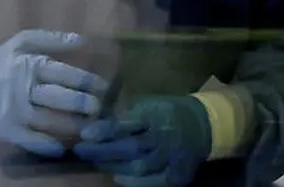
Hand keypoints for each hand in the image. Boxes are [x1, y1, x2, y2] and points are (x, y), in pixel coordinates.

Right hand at [0, 30, 107, 156]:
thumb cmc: (2, 63)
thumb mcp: (20, 43)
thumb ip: (50, 39)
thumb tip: (81, 39)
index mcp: (29, 65)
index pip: (61, 72)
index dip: (84, 80)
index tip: (103, 87)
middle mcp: (23, 89)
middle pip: (57, 97)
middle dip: (81, 103)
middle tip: (99, 108)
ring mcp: (16, 111)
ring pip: (48, 120)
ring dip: (71, 125)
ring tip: (91, 128)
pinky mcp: (9, 130)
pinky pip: (29, 140)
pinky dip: (46, 146)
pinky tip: (61, 148)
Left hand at [74, 96, 211, 186]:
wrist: (202, 126)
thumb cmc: (165, 112)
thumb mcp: (146, 104)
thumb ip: (124, 115)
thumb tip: (95, 126)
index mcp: (155, 114)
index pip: (126, 124)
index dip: (104, 130)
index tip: (84, 134)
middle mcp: (164, 137)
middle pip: (130, 148)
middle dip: (103, 151)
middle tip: (82, 151)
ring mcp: (172, 158)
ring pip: (140, 167)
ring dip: (114, 167)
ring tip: (97, 162)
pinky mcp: (178, 175)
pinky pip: (154, 183)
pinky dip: (134, 182)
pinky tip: (118, 177)